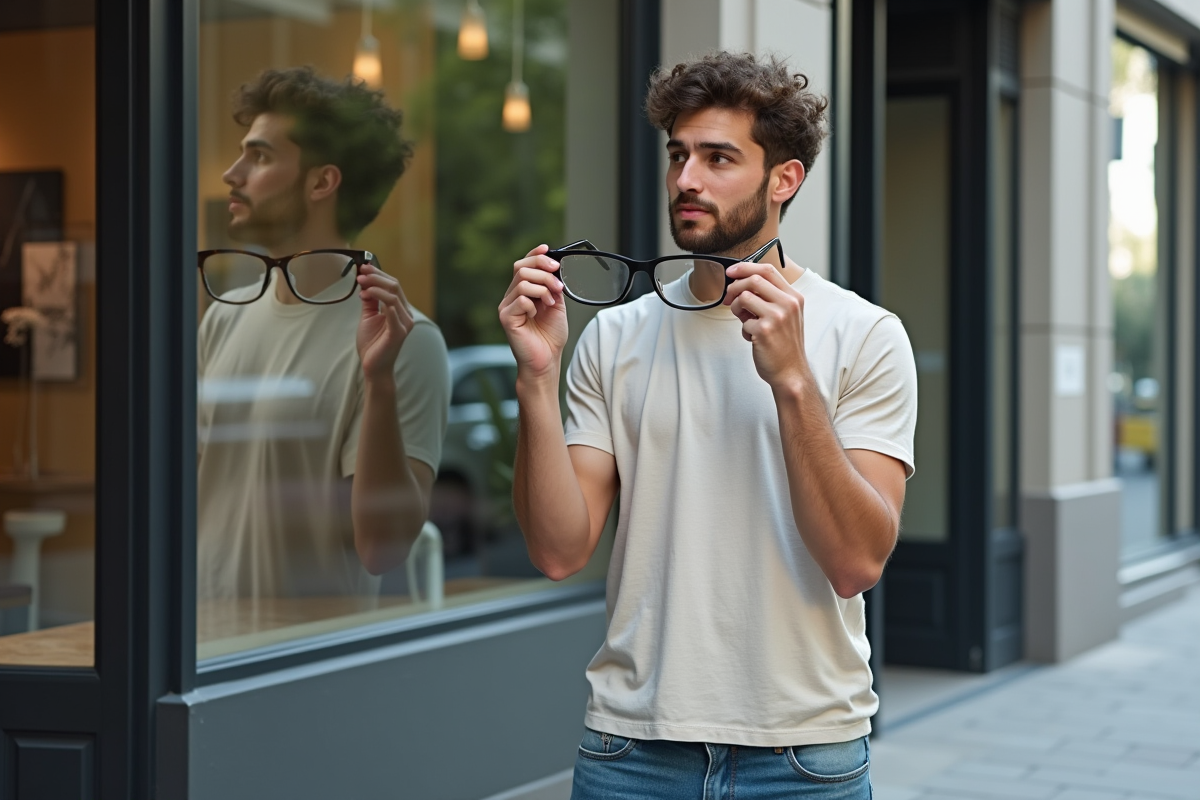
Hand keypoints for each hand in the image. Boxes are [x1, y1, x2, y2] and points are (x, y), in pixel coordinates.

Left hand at [356, 263, 413, 382]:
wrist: (373, 367)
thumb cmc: (372, 343)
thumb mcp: (368, 316)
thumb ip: (370, 300)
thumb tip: (365, 282)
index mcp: (400, 309)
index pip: (393, 285)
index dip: (378, 274)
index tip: (363, 267)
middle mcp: (406, 314)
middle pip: (395, 286)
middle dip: (376, 277)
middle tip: (361, 273)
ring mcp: (404, 323)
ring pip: (393, 295)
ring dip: (374, 286)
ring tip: (360, 284)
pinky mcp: (399, 332)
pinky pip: (391, 311)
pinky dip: (379, 299)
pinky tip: (365, 295)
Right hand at [498, 244, 567, 379]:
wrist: (547, 360)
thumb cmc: (550, 336)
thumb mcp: (557, 305)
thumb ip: (553, 286)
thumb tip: (555, 268)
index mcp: (523, 292)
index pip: (524, 264)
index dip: (535, 254)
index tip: (548, 249)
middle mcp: (512, 296)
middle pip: (522, 267)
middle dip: (544, 271)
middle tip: (558, 285)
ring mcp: (507, 306)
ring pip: (523, 281)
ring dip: (543, 288)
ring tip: (552, 302)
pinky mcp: (506, 317)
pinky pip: (521, 299)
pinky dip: (534, 303)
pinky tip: (537, 314)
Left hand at [723, 261, 810, 390]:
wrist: (790, 372)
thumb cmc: (784, 345)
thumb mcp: (786, 316)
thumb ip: (769, 298)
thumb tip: (741, 284)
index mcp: (794, 297)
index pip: (768, 270)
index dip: (745, 268)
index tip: (731, 272)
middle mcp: (788, 304)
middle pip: (753, 279)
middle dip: (735, 287)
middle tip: (728, 298)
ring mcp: (777, 316)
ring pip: (744, 297)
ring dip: (736, 308)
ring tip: (745, 321)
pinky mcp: (764, 330)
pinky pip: (743, 321)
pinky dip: (744, 329)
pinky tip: (753, 339)